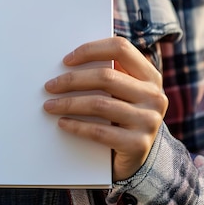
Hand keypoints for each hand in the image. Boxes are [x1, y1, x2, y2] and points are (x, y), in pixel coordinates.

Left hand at [43, 37, 166, 181]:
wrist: (136, 155)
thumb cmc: (121, 116)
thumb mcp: (122, 92)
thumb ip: (107, 74)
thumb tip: (67, 62)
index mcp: (149, 75)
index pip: (121, 48)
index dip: (91, 50)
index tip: (66, 60)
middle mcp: (153, 95)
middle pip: (107, 77)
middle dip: (72, 80)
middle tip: (49, 86)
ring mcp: (149, 120)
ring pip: (100, 104)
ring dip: (69, 103)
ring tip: (49, 105)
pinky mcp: (138, 144)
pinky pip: (99, 131)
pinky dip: (76, 126)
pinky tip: (62, 123)